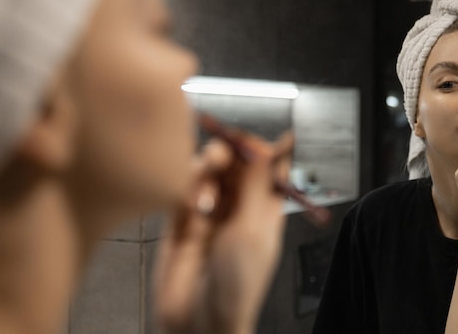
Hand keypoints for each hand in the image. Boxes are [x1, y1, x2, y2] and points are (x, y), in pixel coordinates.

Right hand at [153, 129, 293, 333]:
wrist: (198, 320)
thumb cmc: (237, 284)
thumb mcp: (253, 230)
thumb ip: (257, 185)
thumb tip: (274, 144)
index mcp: (266, 207)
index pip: (270, 164)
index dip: (262, 148)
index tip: (251, 142)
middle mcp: (240, 203)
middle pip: (236, 159)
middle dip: (228, 153)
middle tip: (221, 158)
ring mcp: (211, 208)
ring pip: (208, 167)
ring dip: (205, 174)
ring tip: (203, 203)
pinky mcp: (182, 215)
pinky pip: (183, 184)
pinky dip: (187, 187)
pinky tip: (192, 208)